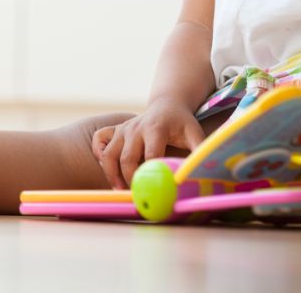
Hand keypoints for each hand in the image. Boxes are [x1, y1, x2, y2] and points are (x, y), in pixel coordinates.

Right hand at [91, 98, 205, 188]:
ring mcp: (123, 129)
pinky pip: (99, 142)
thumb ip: (199, 150)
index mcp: (156, 128)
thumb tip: (201, 170)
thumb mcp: (194, 133)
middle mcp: (136, 128)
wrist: (167, 105)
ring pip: (109, 155)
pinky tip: (109, 170)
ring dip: (112, 175)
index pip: (151, 155)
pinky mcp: (115, 130)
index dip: (152, 174)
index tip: (155, 190)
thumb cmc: (181, 123)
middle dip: (130, 180)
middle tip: (137, 196)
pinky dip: (99, 156)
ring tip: (120, 191)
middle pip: (127, 159)